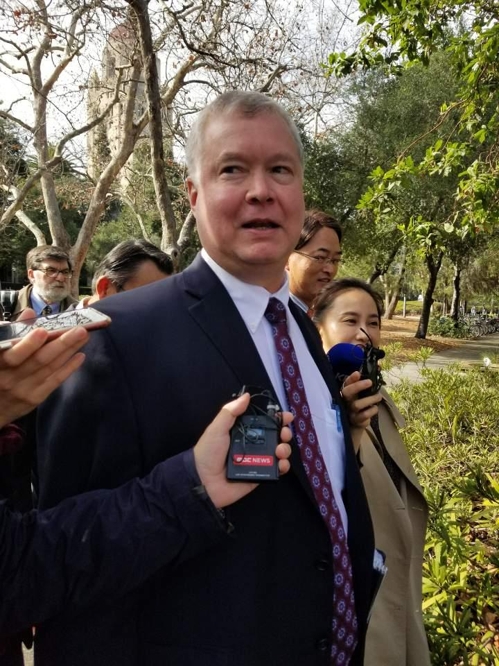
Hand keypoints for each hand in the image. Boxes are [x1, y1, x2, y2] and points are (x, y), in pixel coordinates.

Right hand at [0, 314, 88, 428]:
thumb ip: (10, 332)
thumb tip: (30, 313)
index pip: (12, 355)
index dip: (28, 344)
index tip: (43, 331)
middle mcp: (9, 378)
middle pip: (38, 360)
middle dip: (60, 344)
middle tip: (80, 330)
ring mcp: (23, 390)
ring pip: (50, 368)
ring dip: (69, 350)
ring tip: (84, 335)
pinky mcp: (35, 398)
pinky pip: (54, 381)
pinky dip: (68, 368)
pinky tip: (80, 355)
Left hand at [193, 393, 292, 508]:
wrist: (203, 481)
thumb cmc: (208, 452)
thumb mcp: (217, 428)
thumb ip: (231, 411)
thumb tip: (246, 396)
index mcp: (243, 431)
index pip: (263, 421)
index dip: (276, 417)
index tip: (285, 416)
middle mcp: (252, 444)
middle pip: (275, 436)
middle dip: (284, 432)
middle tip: (284, 433)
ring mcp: (257, 460)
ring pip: (279, 451)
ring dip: (285, 448)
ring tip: (280, 450)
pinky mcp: (260, 475)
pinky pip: (275, 470)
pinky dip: (283, 466)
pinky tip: (281, 463)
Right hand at [341, 371, 381, 429]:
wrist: (356, 423)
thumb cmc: (360, 404)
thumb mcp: (361, 394)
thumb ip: (366, 383)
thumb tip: (379, 367)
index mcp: (346, 392)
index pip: (346, 384)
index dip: (351, 378)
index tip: (358, 373)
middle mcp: (345, 401)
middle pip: (347, 392)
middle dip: (358, 386)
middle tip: (370, 382)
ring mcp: (349, 411)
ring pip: (357, 404)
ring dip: (370, 399)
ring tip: (378, 396)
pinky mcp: (356, 420)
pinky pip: (364, 415)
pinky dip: (372, 410)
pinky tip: (375, 407)